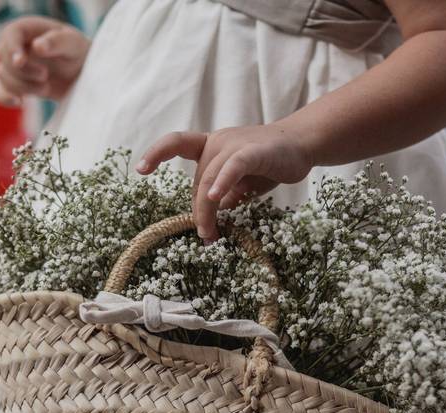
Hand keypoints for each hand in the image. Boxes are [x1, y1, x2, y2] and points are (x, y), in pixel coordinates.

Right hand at [0, 16, 89, 106]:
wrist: (82, 76)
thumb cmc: (79, 54)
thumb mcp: (75, 44)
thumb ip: (57, 42)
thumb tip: (37, 46)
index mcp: (28, 29)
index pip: (10, 34)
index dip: (12, 48)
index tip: (20, 61)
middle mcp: (17, 45)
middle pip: (3, 58)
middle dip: (23, 71)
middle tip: (45, 76)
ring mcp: (14, 66)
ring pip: (3, 76)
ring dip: (23, 87)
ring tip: (46, 88)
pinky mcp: (15, 84)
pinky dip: (4, 98)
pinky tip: (19, 102)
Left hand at [136, 124, 313, 241]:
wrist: (303, 143)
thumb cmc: (271, 162)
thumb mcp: (243, 182)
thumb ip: (226, 194)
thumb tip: (213, 213)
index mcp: (212, 145)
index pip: (178, 143)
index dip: (157, 153)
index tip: (142, 170)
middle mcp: (218, 141)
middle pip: (198, 180)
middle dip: (199, 212)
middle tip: (206, 236)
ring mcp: (234, 144)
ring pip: (209, 180)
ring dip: (207, 210)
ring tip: (210, 234)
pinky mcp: (253, 152)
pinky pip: (232, 168)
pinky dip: (222, 184)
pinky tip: (216, 200)